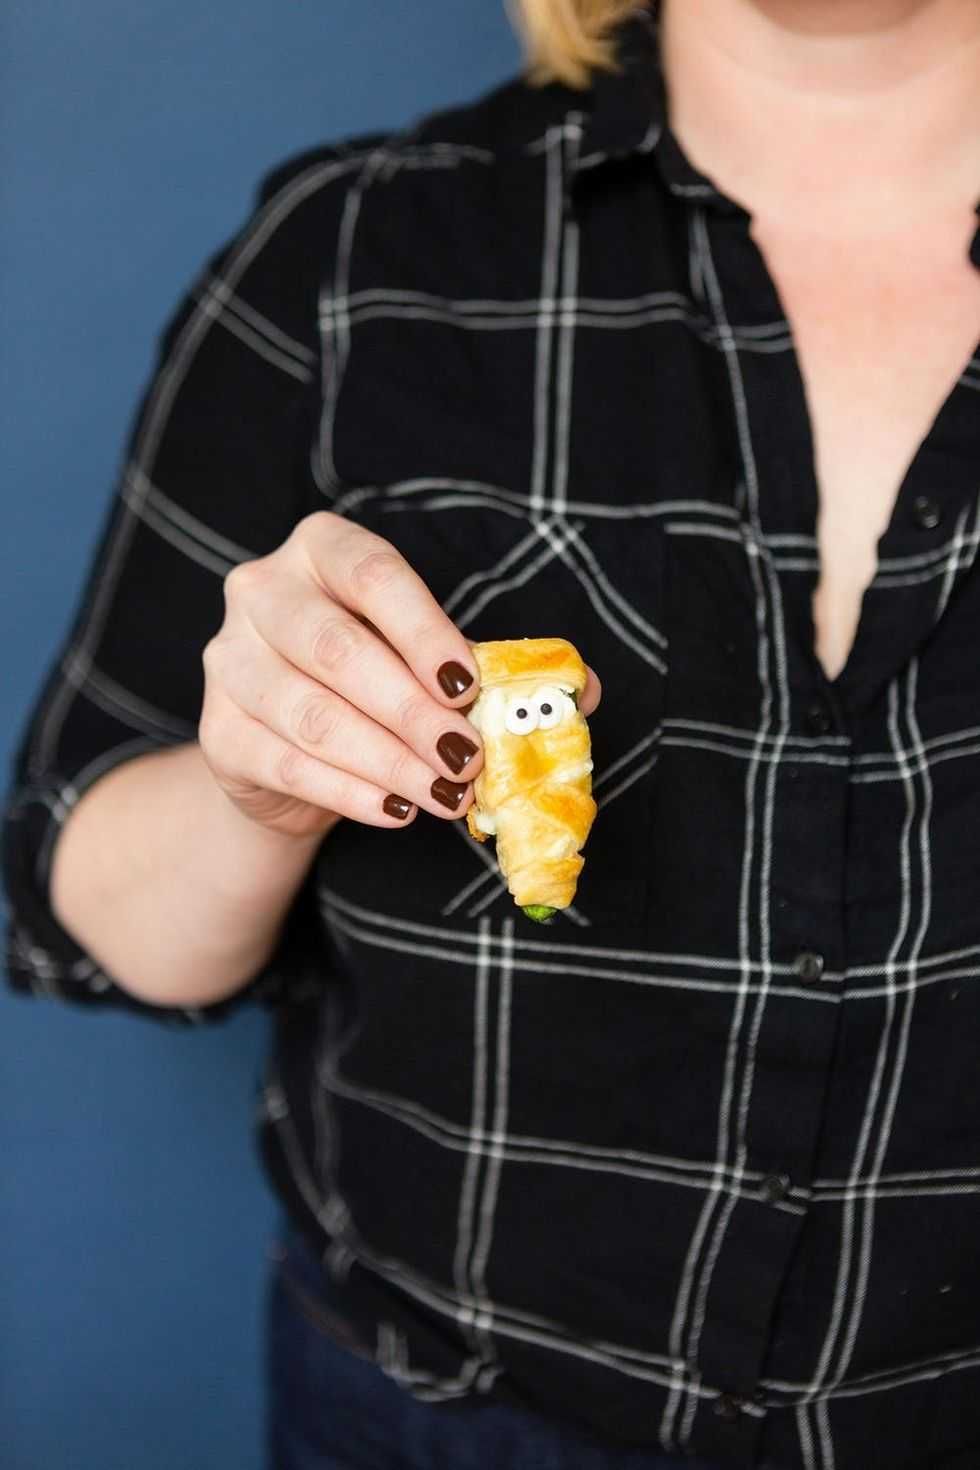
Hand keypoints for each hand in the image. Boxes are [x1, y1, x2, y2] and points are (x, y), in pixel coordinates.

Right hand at [199, 510, 599, 839]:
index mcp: (322, 549)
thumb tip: (581, 692)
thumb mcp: (429, 661)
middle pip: (336, 650)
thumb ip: (494, 668)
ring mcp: (229, 660)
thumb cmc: (373, 685)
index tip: (468, 685)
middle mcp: (262, 591)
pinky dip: (351, 793)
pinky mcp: (219, 731)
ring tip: (447, 796)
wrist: (286, 749)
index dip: (423, 629)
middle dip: (411, 712)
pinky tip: (398, 809)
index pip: (372, 575)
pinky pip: (288, 765)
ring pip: (312, 715)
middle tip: (468, 758)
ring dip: (390, 761)